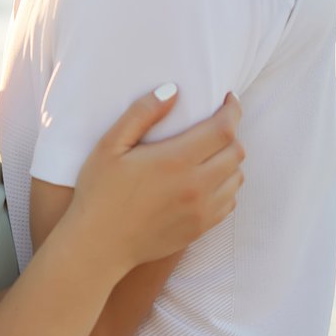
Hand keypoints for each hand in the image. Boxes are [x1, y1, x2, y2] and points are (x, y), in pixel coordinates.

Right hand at [69, 87, 243, 274]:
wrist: (99, 245)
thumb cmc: (99, 192)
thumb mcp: (110, 146)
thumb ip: (142, 114)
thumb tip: (173, 90)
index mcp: (176, 160)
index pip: (224, 128)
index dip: (233, 110)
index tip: (228, 100)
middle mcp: (196, 186)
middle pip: (236, 151)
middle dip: (231, 132)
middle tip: (214, 125)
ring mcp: (201, 210)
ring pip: (237, 177)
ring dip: (230, 160)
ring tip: (211, 152)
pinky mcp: (200, 228)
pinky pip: (230, 201)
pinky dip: (226, 186)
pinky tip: (207, 180)